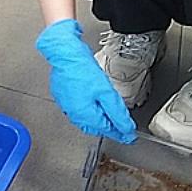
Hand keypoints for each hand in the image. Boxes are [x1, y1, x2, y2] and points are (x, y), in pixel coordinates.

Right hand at [36, 19, 135, 143]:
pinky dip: (88, 109)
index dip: (120, 133)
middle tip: (121, 124)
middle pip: (95, 127)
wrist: (65, 54)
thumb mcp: (107, 92)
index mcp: (83, 115)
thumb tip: (126, 129)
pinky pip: (77, 109)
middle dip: (108, 126)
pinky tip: (93, 101)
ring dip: (97, 118)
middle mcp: (73, 113)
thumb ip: (117, 113)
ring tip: (108, 113)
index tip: (129, 136)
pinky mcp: (62, 96)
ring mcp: (66, 105)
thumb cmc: (82, 69)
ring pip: (85, 119)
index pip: (106, 130)